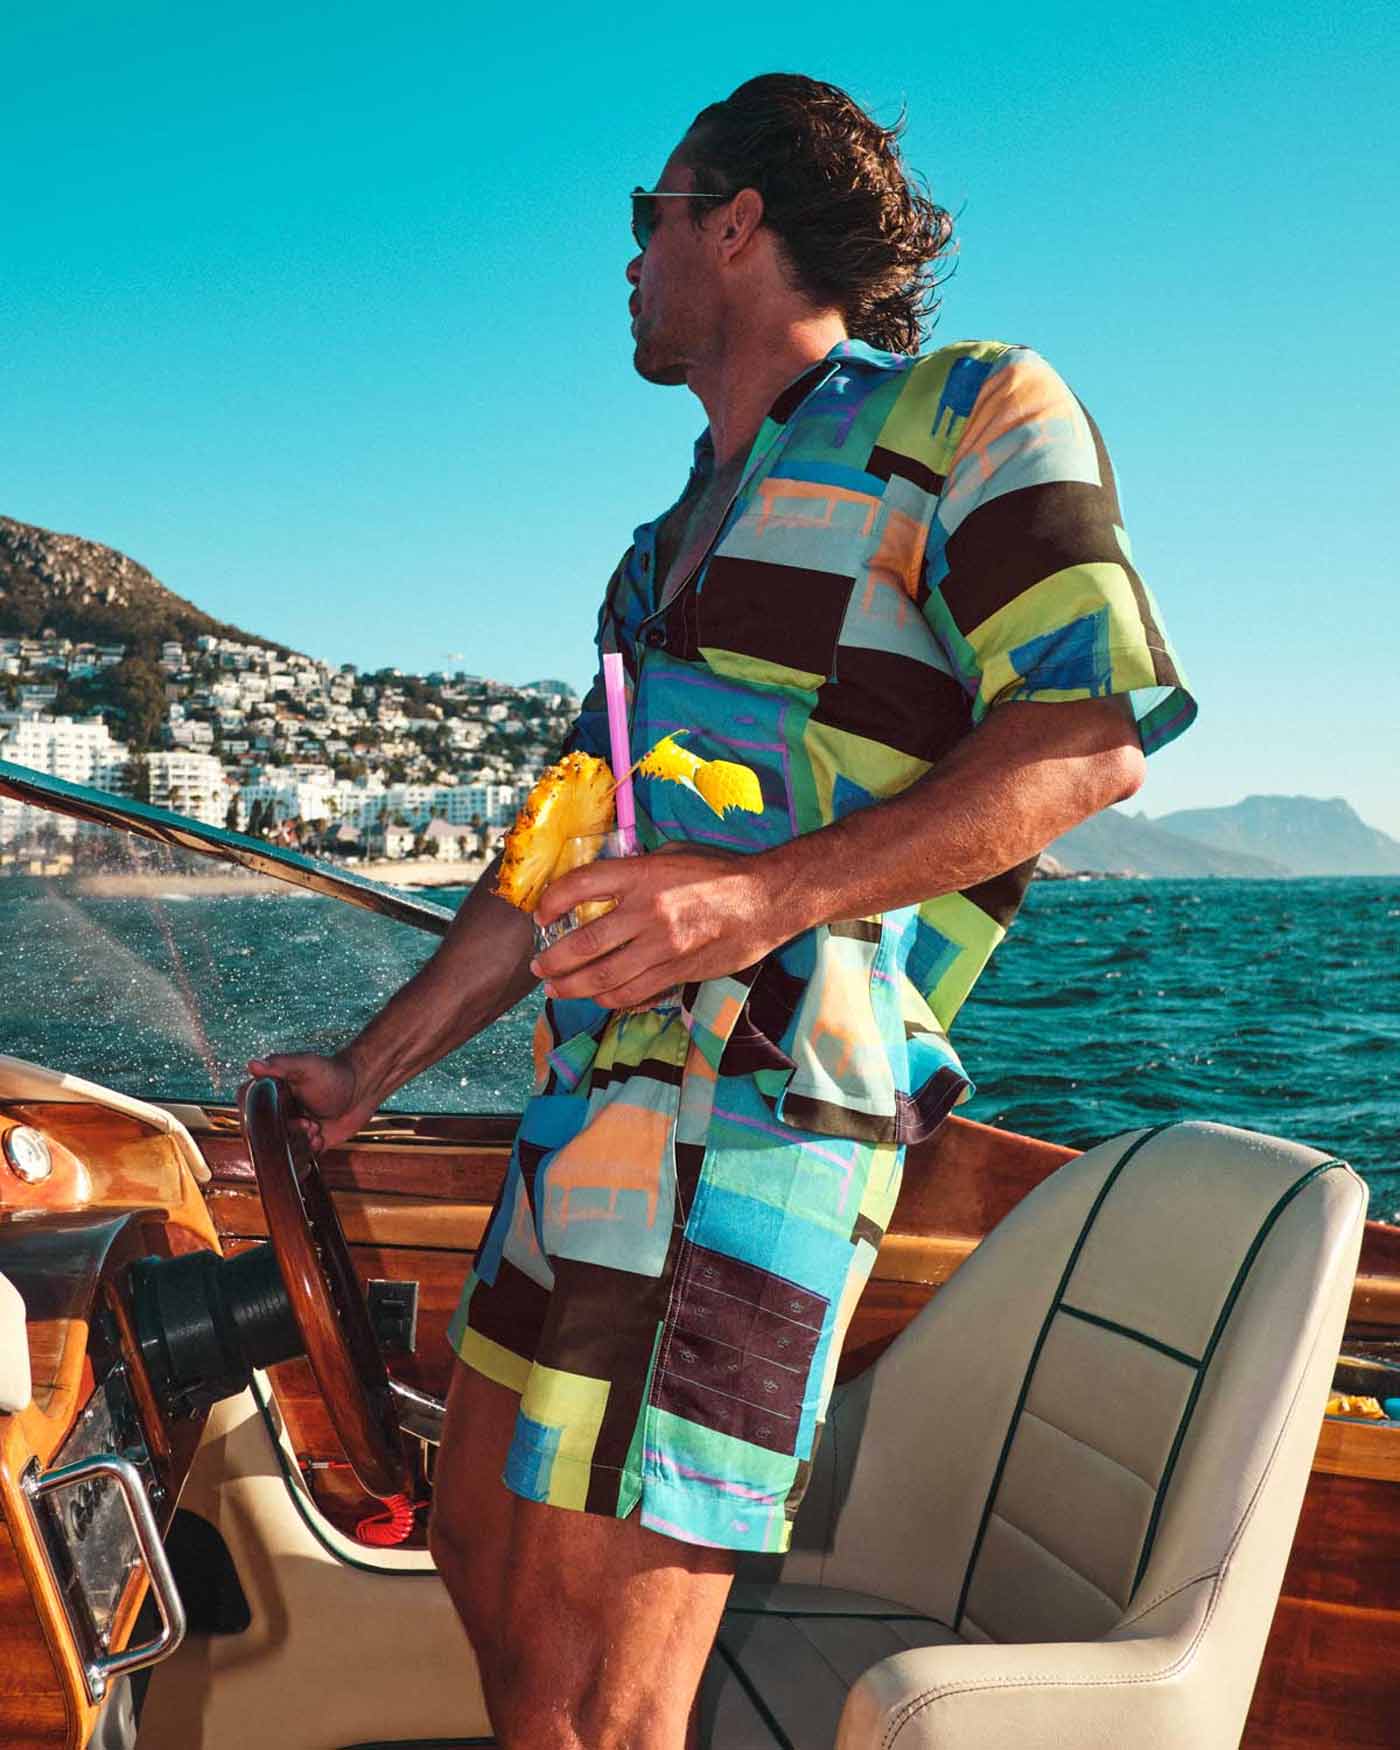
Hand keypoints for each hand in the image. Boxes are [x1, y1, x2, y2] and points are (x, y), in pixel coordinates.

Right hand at [243, 1050, 371, 1153]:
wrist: (361, 1091)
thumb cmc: (334, 1074)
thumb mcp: (307, 1067)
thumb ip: (280, 1065)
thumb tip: (253, 1064)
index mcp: (263, 1095)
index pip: (250, 1122)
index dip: (271, 1127)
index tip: (296, 1120)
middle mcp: (269, 1115)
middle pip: (264, 1144)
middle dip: (290, 1139)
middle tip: (311, 1125)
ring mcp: (284, 1131)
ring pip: (278, 1157)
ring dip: (299, 1149)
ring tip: (317, 1131)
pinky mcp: (299, 1145)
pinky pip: (293, 1163)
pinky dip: (307, 1156)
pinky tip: (320, 1139)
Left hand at [530, 845, 785, 1008]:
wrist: (766, 900)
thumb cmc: (719, 872)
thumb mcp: (672, 854)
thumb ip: (635, 869)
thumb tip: (601, 883)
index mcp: (642, 875)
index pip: (580, 886)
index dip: (551, 901)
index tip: (541, 914)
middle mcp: (648, 912)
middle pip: (584, 944)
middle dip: (552, 960)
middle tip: (538, 966)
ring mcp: (663, 946)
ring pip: (604, 978)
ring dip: (572, 987)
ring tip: (556, 989)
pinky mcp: (678, 971)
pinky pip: (634, 993)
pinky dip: (609, 1000)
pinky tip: (597, 998)